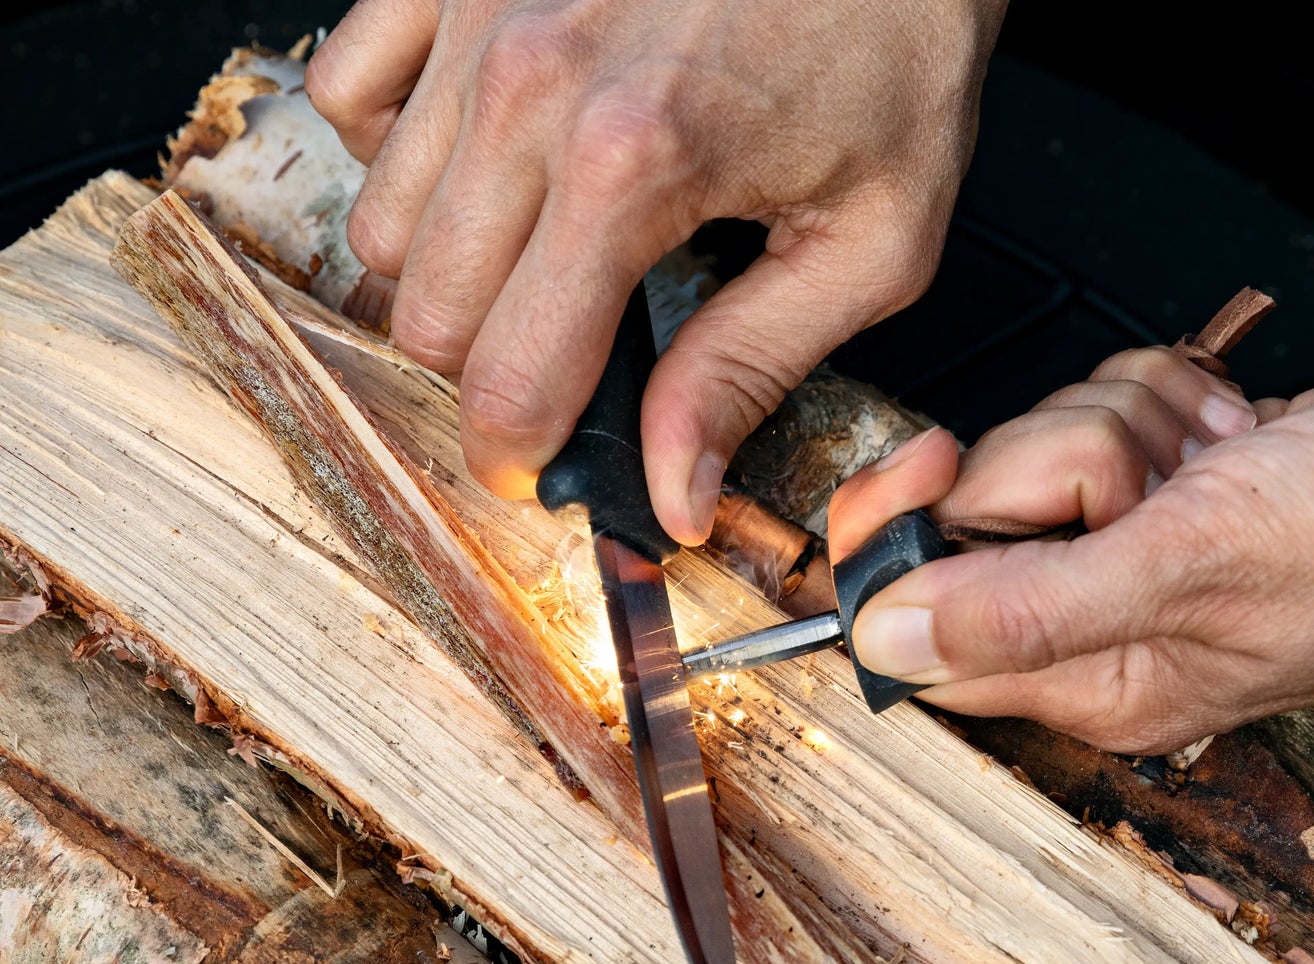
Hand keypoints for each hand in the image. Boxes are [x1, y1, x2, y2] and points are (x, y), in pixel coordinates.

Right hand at [306, 0, 1007, 539]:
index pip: (509, 379)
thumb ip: (750, 370)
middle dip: (489, 365)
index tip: (541, 462)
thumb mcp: (871, 240)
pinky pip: (346, 93)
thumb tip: (672, 492)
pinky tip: (480, 162)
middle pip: (429, 316)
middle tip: (564, 355)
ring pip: (381, 223)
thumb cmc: (892, 36)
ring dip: (449, 268)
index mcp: (631, 168)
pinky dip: (395, 150)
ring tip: (541, 250)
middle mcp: (529, 86)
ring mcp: (478, 16)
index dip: (517, 451)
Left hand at [830, 351, 1313, 752]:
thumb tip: (882, 635)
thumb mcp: (1192, 571)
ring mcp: (1126, 545)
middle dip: (1055, 461)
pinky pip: (1095, 409)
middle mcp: (1094, 623)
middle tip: (1146, 484)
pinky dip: (1157, 395)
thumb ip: (1026, 610)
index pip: (919, 629)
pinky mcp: (1157, 481)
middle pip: (972, 514)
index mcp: (1088, 681)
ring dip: (1121, 423)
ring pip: (1036, 448)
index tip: (937, 466)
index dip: (898, 540)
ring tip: (1211, 462)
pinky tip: (1226, 434)